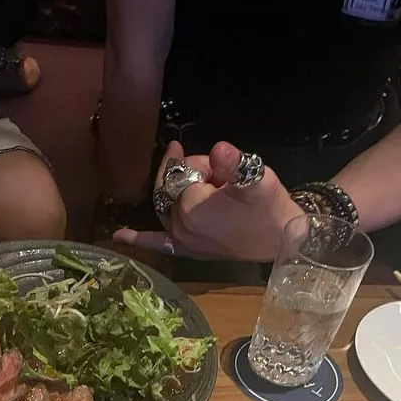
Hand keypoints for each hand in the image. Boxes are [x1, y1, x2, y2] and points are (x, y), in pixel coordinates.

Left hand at [113, 141, 301, 261]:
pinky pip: (158, 244)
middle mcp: (180, 227)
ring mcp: (182, 241)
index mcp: (192, 208)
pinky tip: (119, 237)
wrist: (282, 238)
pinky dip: (139, 239)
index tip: (219, 166)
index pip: (181, 173)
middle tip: (216, 175)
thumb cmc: (269, 206)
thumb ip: (234, 163)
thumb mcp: (256, 178)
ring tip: (204, 186)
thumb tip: (219, 150)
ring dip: (175, 193)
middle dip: (190, 175)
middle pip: (171, 188)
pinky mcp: (187, 250)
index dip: (200, 165)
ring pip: (166, 206)